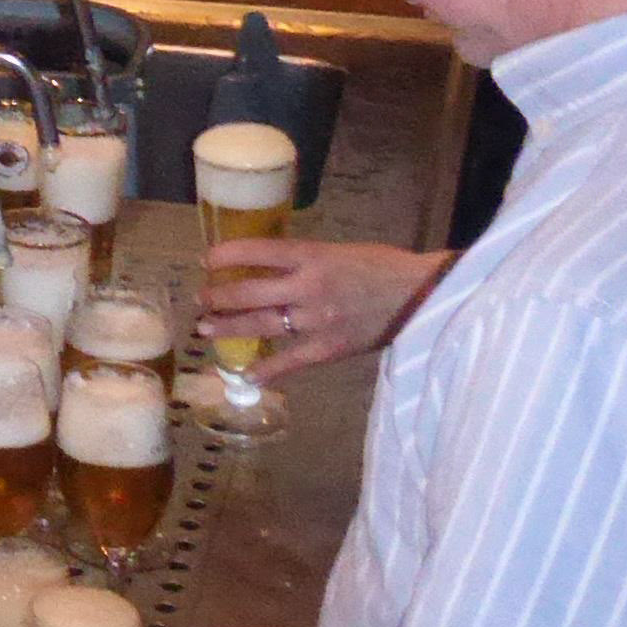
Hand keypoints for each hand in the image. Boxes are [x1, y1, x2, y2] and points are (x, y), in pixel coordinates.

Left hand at [198, 237, 446, 379]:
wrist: (425, 296)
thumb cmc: (383, 267)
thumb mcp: (339, 250)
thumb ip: (305, 260)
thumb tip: (267, 267)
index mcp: (312, 256)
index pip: (256, 251)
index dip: (226, 256)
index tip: (206, 261)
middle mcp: (309, 286)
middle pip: (249, 292)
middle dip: (219, 297)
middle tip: (201, 299)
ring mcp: (318, 319)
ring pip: (261, 324)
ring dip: (229, 327)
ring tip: (205, 329)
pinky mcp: (331, 347)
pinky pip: (292, 361)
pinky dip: (267, 370)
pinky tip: (246, 376)